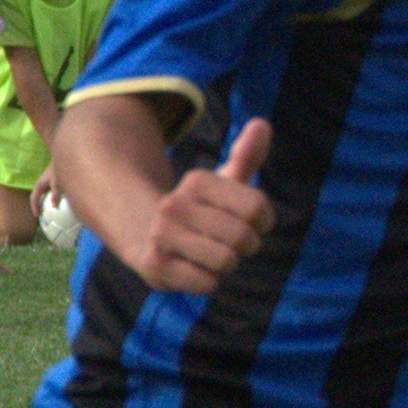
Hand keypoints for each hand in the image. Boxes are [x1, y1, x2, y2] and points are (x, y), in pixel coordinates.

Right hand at [135, 117, 278, 295]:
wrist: (143, 236)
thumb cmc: (199, 211)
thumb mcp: (222, 182)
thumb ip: (246, 156)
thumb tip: (263, 124)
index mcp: (197, 181)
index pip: (258, 207)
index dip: (263, 221)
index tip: (249, 220)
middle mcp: (174, 204)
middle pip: (243, 238)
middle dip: (245, 245)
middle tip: (228, 241)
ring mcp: (161, 235)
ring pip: (227, 262)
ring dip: (226, 264)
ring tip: (209, 254)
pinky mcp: (155, 266)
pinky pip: (208, 283)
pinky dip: (207, 280)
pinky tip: (191, 268)